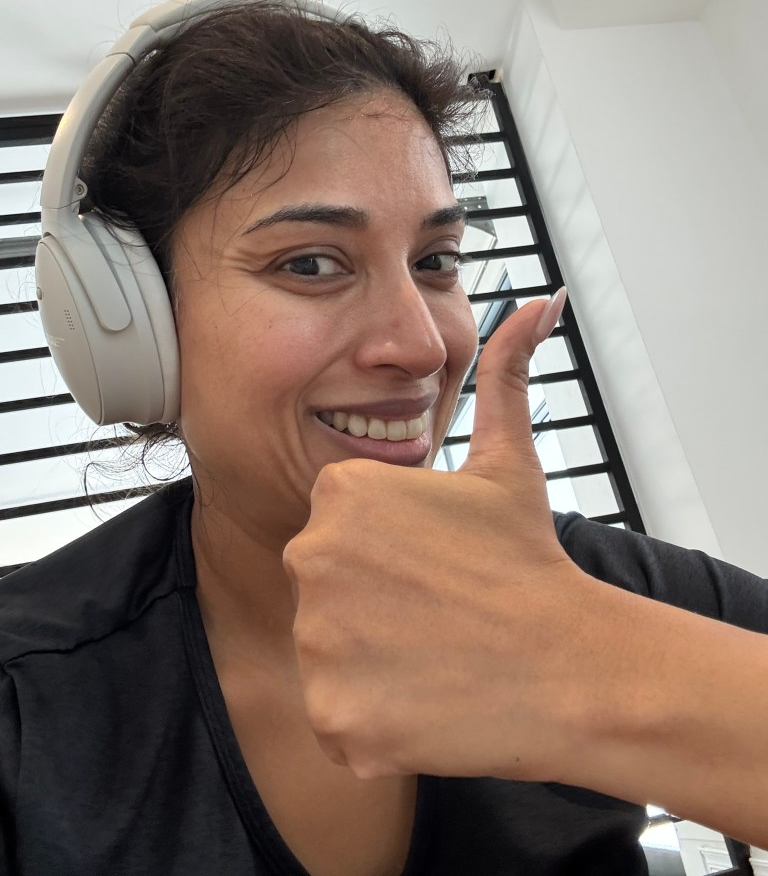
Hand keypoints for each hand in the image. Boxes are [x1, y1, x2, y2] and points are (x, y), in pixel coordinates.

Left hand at [282, 289, 593, 780]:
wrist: (571, 666)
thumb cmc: (530, 562)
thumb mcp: (509, 460)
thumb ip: (507, 374)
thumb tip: (540, 302)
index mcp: (339, 492)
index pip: (336, 527)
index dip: (387, 551)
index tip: (430, 566)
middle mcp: (311, 557)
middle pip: (324, 586)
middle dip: (369, 602)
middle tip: (433, 611)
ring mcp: (318, 641)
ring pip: (327, 652)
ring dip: (371, 661)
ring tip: (431, 653)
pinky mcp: (331, 714)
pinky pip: (335, 716)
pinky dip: (373, 717)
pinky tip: (424, 697)